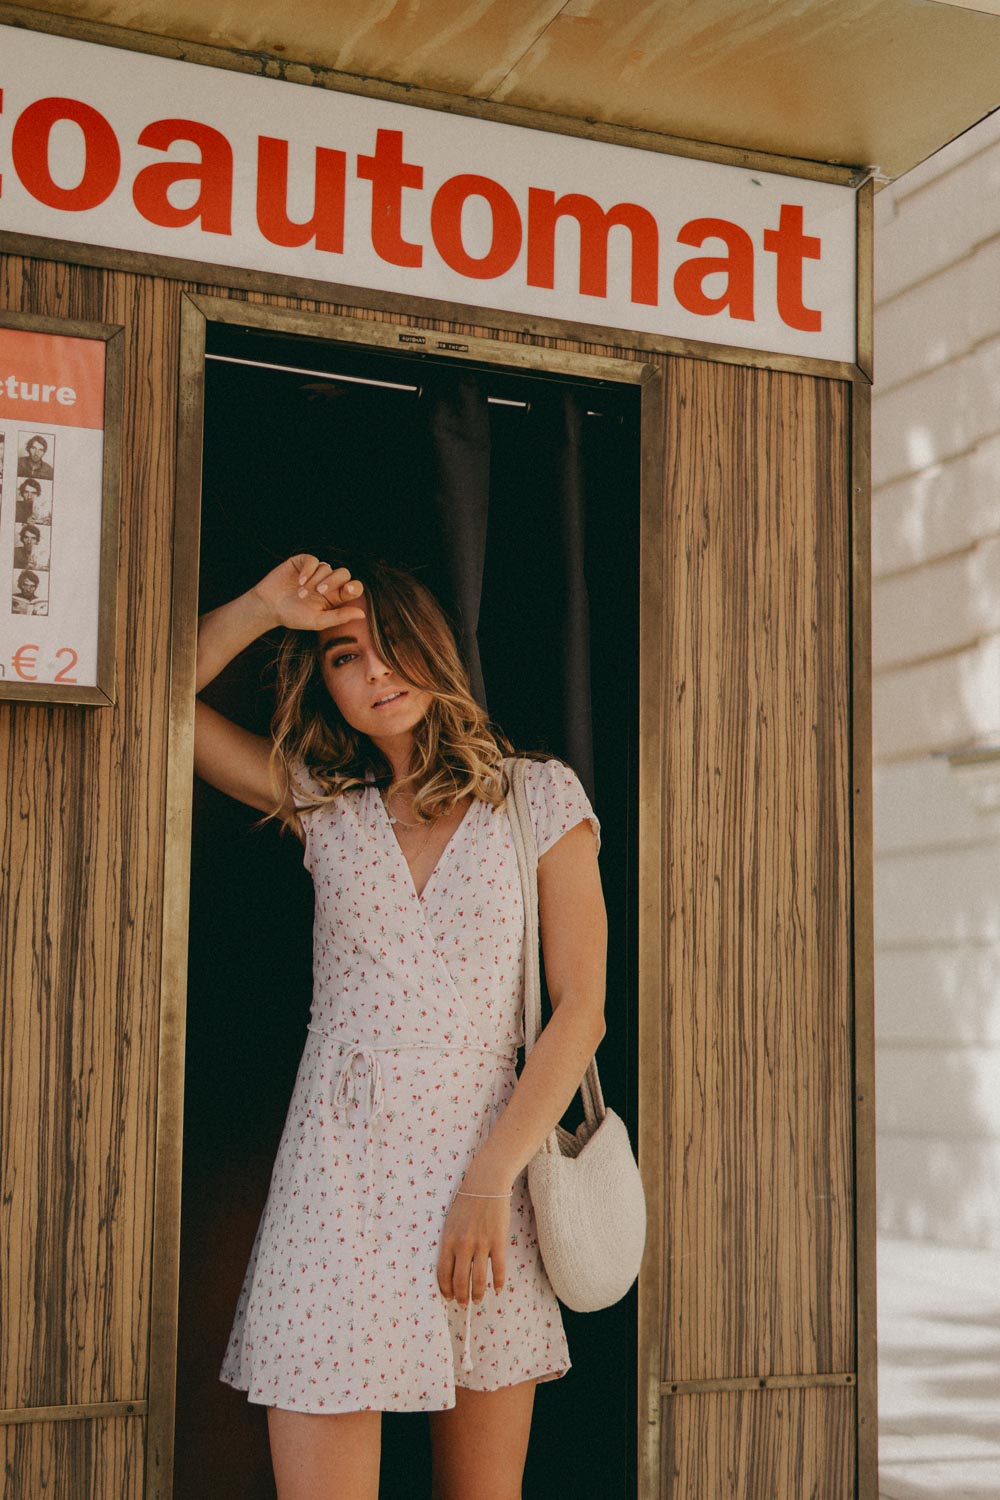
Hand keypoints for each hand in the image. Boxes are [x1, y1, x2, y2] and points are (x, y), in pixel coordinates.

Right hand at [250, 555, 364, 632]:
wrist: (269, 607)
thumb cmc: (293, 616)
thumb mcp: (317, 621)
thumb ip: (339, 617)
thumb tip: (362, 614)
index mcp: (335, 597)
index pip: (353, 588)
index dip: (354, 587)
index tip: (347, 590)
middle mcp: (328, 582)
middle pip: (343, 573)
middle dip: (333, 581)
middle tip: (320, 591)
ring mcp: (315, 571)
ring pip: (326, 568)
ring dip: (315, 581)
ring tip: (301, 594)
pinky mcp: (302, 562)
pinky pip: (313, 560)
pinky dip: (308, 570)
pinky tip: (300, 581)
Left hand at [436, 1190, 509, 1307]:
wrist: (486, 1183)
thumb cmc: (467, 1201)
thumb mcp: (451, 1221)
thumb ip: (450, 1242)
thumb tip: (452, 1263)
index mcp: (448, 1240)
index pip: (443, 1272)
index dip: (446, 1289)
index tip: (448, 1298)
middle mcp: (463, 1245)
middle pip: (460, 1280)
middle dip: (461, 1296)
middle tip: (463, 1305)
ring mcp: (481, 1244)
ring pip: (478, 1279)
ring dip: (477, 1294)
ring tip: (477, 1301)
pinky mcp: (497, 1241)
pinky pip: (498, 1268)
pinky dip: (498, 1282)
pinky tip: (497, 1289)